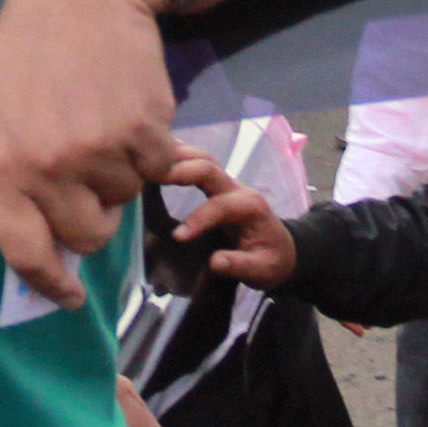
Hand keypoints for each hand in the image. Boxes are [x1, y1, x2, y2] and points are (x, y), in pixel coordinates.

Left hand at [0, 0, 182, 307]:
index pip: (23, 250)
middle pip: (87, 236)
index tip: (66, 298)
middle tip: (88, 175)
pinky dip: (152, 148)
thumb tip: (40, 233)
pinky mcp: (146, 133)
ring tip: (103, 121)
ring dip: (121, 172)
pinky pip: (158, 170)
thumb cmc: (31, 49)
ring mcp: (101, 152)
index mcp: (6, 165)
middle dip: (92, 216)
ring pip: (127, 199)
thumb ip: (12, 171)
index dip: (46, 284)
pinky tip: (130, 108)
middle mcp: (52, 167)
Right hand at [162, 153, 300, 287]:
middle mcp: (237, 188)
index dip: (199, 218)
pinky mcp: (216, 185)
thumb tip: (215, 262)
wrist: (281, 250)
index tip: (178, 237)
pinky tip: (156, 158)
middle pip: (209, 167)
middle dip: (181, 169)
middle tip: (150, 176)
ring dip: (176, 157)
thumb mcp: (263, 269)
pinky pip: (196, 164)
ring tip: (146, 160)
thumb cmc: (271, 260)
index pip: (221, 204)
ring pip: (201, 159)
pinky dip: (177, 158)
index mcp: (250, 206)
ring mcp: (226, 183)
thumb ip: (241, 265)